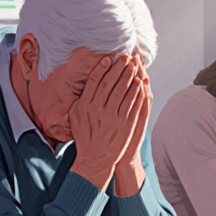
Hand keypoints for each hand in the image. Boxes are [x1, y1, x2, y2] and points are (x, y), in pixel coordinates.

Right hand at [70, 55, 146, 190]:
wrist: (95, 159)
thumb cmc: (85, 136)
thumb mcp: (75, 117)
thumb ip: (80, 100)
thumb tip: (87, 84)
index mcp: (85, 106)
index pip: (95, 82)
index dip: (102, 68)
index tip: (109, 58)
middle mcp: (99, 110)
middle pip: (110, 83)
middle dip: (119, 67)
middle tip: (125, 56)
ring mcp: (113, 117)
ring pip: (123, 92)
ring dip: (130, 76)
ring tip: (134, 65)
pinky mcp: (125, 124)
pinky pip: (132, 104)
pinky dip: (137, 92)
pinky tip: (140, 83)